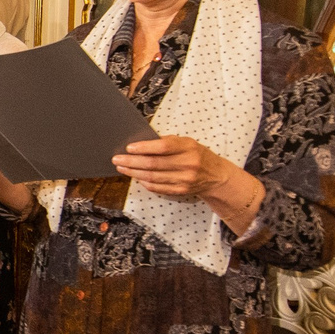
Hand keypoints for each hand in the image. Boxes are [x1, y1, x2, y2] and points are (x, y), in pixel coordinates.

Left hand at [111, 135, 237, 199]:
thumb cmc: (198, 155)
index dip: (144, 147)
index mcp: (189, 148)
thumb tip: (142, 144)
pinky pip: (157, 187)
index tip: (129, 148)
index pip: (163, 147)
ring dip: (134, 172)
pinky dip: (144, 182)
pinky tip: (136, 176)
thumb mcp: (188, 143)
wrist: (216, 176)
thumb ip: (168, 142)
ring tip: (122, 167)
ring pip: (153, 177)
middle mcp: (188, 164)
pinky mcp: (180, 191)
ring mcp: (184, 180)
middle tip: (117, 159)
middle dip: (132, 161)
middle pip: (154, 164)